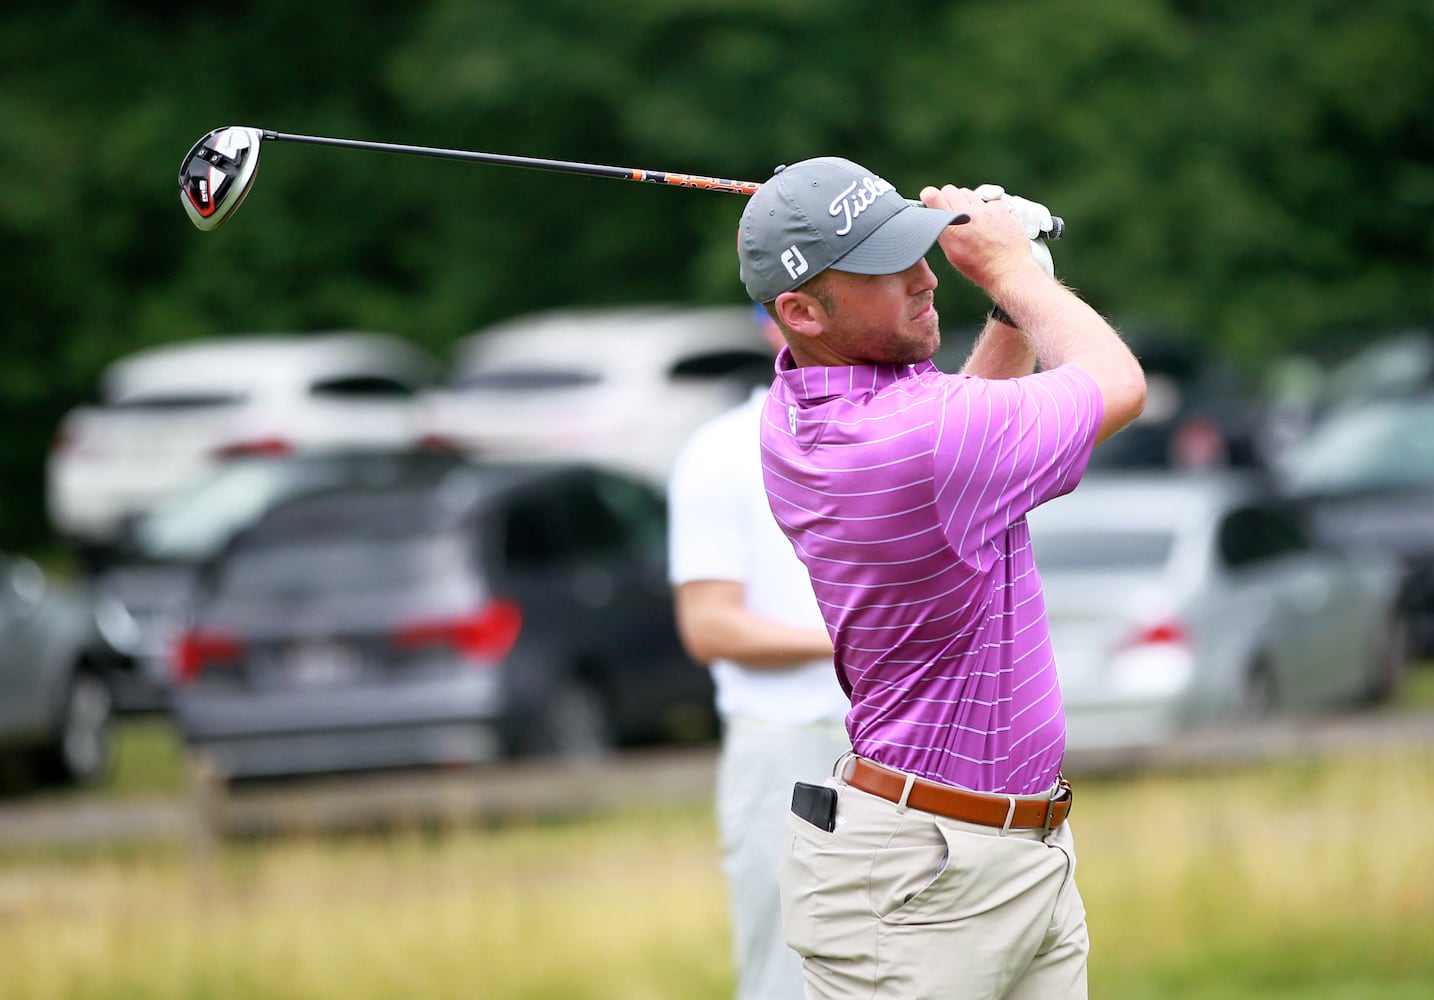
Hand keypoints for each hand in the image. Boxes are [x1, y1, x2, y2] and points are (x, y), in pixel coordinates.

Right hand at [920, 184, 1040, 290]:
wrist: (1009, 271)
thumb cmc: (980, 267)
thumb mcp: (953, 253)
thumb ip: (944, 232)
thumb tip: (937, 216)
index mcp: (951, 229)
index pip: (933, 196)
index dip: (930, 196)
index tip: (931, 199)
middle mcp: (967, 216)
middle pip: (950, 190)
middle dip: (949, 198)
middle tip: (953, 210)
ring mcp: (985, 211)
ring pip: (968, 194)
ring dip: (967, 203)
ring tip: (972, 218)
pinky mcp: (1000, 209)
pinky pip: (988, 200)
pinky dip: (987, 208)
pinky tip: (989, 221)